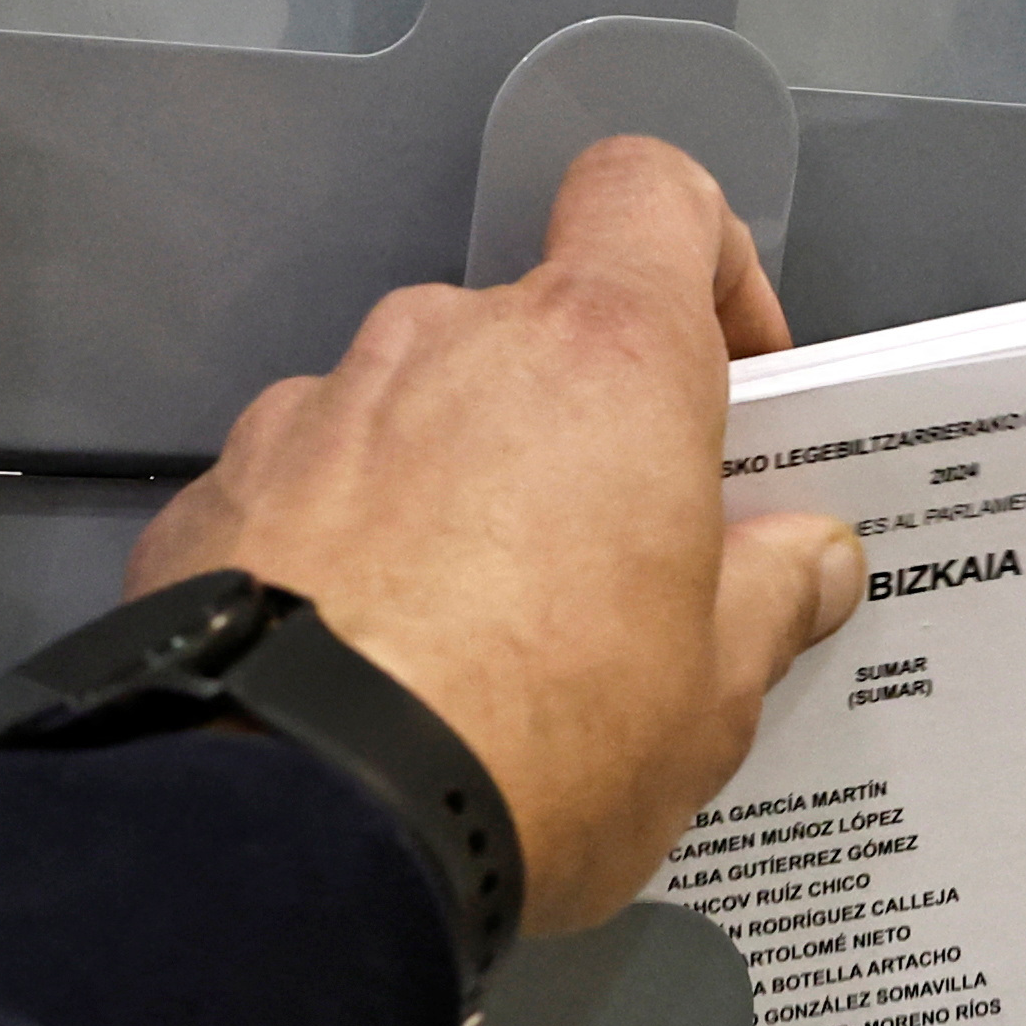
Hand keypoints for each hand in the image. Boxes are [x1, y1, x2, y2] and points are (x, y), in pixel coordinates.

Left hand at [133, 135, 860, 933]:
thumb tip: (808, 560)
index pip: (655, 196)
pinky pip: (309, 497)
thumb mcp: (711, 698)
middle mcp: (448, 344)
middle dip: (577, 429)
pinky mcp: (216, 496)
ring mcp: (318, 411)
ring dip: (453, 490)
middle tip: (612, 565)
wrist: (302, 829)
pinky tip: (362, 672)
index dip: (705, 262)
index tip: (731, 374)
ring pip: (416, 416)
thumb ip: (769, 599)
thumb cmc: (534, 743)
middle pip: (536, 333)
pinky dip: (342, 554)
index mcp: (600, 357)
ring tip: (472, 646)